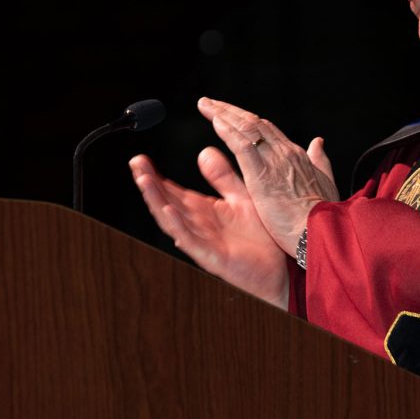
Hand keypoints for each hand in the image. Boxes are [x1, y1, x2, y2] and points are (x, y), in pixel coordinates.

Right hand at [129, 150, 287, 308]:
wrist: (284, 267)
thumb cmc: (264, 236)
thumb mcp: (242, 197)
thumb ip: (223, 177)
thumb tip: (205, 152)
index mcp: (205, 211)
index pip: (173, 191)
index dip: (156, 177)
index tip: (141, 160)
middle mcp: (199, 226)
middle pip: (167, 202)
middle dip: (149, 184)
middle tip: (135, 163)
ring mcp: (203, 242)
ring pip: (172, 220)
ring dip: (156, 201)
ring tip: (143, 181)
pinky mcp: (212, 257)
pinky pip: (190, 240)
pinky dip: (177, 226)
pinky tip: (167, 210)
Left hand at [197, 97, 338, 255]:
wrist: (324, 232)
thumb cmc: (323, 215)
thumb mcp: (326, 183)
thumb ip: (319, 161)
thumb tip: (318, 141)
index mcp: (297, 155)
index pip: (267, 129)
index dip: (247, 119)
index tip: (230, 114)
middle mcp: (285, 152)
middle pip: (254, 123)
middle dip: (230, 111)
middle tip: (209, 102)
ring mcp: (274, 161)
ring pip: (246, 128)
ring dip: (223, 114)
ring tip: (205, 104)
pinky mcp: (262, 175)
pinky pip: (242, 145)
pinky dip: (227, 131)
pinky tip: (215, 122)